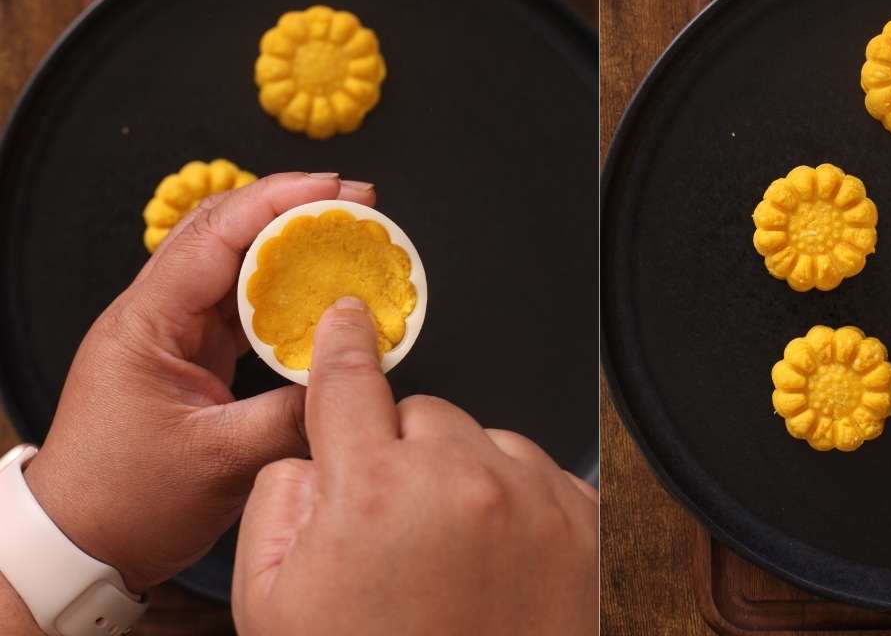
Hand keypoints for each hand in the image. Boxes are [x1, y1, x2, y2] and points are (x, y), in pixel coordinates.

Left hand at [22, 172, 375, 592]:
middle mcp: (156, 316)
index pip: (214, 237)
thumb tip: (350, 382)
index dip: (277, 203)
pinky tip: (322, 295)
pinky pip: (242, 307)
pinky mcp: (191, 357)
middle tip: (355, 202)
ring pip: (234, 266)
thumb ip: (290, 416)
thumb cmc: (125, 503)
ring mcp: (173, 334)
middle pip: (223, 234)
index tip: (333, 188)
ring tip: (346, 238)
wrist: (78, 542)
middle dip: (289, 209)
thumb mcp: (216, 462)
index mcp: (147, 324)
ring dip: (290, 247)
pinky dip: (284, 293)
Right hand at [232, 298, 598, 635]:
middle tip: (394, 529)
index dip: (341, 345)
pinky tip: (496, 562)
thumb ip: (281, 500)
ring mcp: (534, 498)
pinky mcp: (584, 522)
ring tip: (451, 559)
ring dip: (462, 477)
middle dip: (401, 453)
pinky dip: (514, 500)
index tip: (347, 320)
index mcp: (376, 490)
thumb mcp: (273, 604)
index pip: (351, 381)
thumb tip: (317, 454)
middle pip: (421, 413)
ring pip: (483, 440)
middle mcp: (464, 479)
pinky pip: (539, 472)